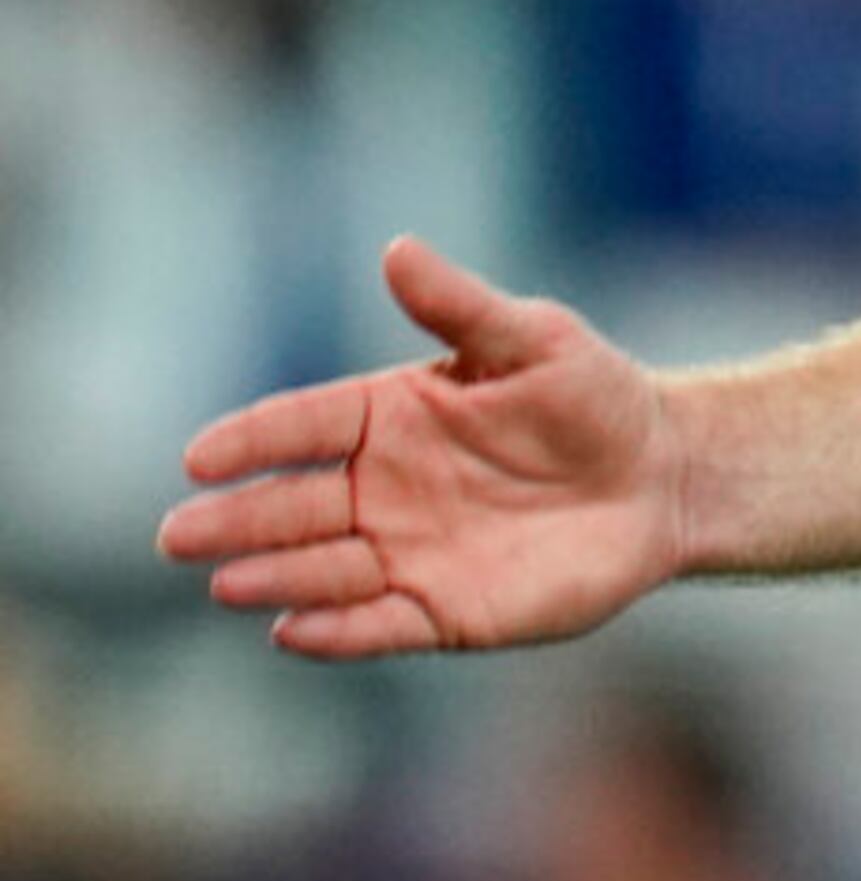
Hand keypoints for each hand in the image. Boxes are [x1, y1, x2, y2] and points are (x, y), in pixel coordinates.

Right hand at [157, 238, 686, 658]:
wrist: (661, 475)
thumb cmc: (594, 397)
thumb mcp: (533, 339)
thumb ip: (459, 305)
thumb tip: (396, 248)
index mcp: (389, 417)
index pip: (302, 426)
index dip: (250, 441)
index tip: (200, 457)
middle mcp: (382, 489)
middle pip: (293, 506)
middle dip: (236, 521)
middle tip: (179, 535)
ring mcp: (408, 552)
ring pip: (324, 570)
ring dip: (275, 577)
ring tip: (229, 583)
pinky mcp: (446, 610)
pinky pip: (380, 625)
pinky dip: (337, 631)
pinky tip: (294, 631)